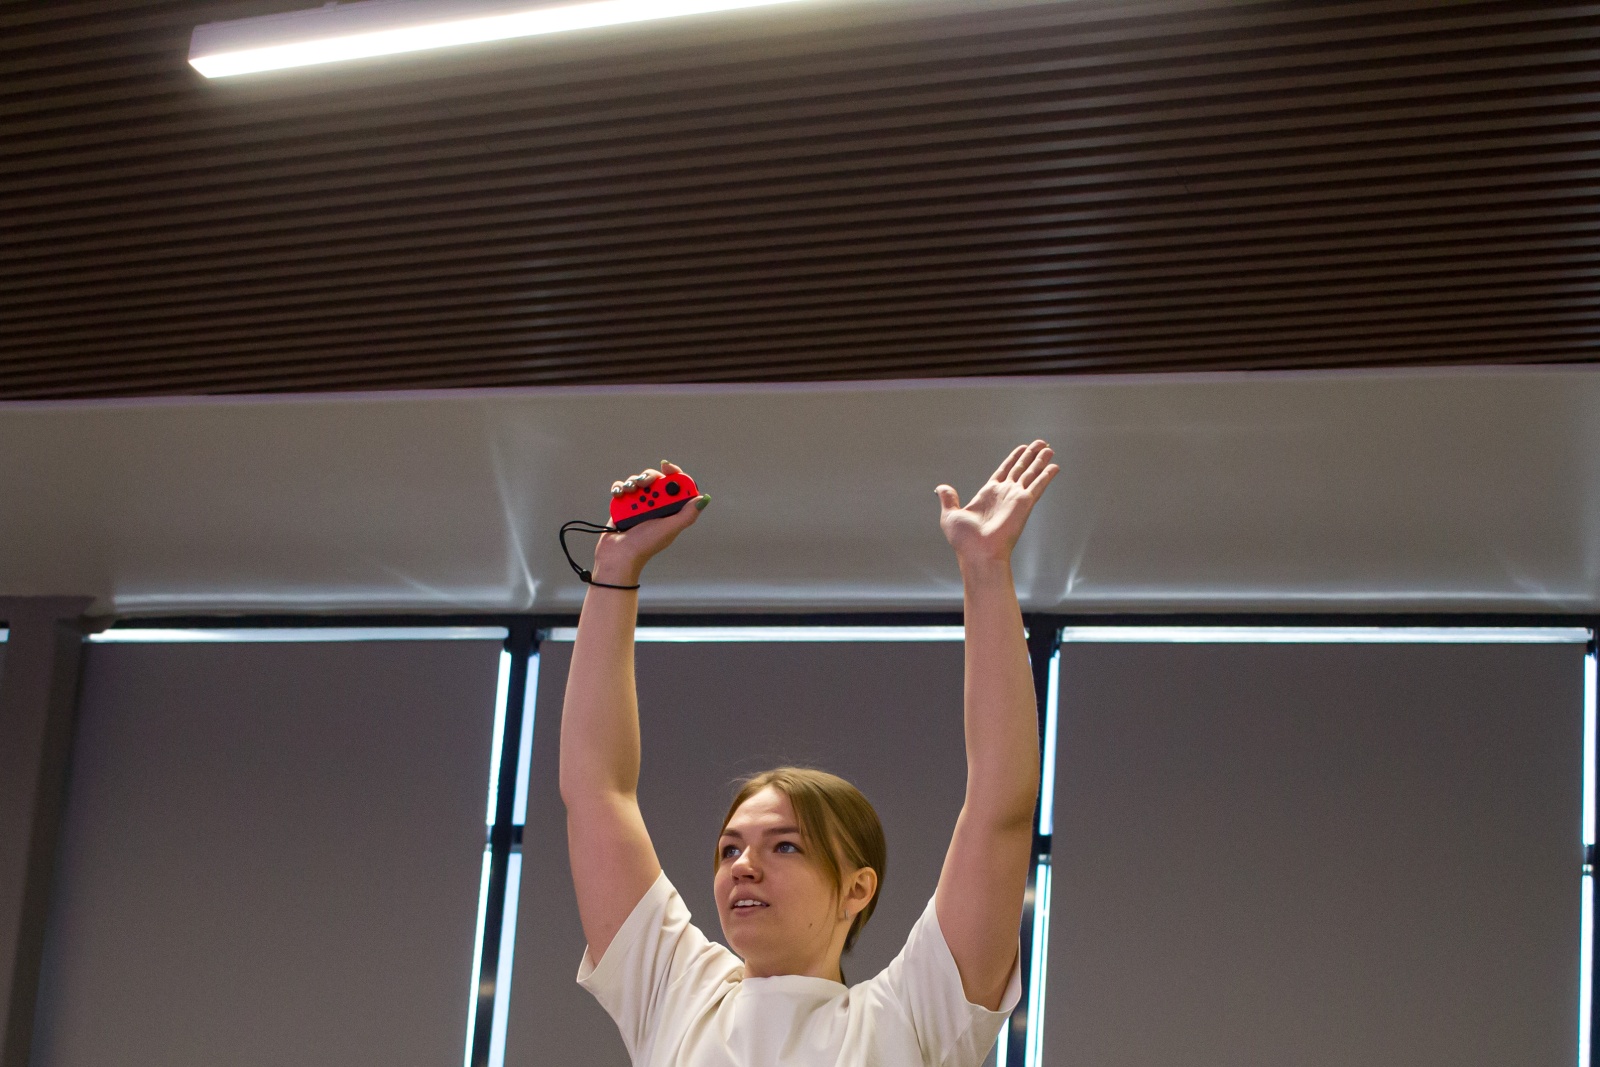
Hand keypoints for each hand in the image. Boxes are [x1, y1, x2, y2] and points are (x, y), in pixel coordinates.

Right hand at [591, 460, 708, 584]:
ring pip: (639, 482)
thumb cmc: (645, 545)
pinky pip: (623, 488)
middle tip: (644, 483)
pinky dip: (620, 488)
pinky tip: (620, 493)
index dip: (674, 474)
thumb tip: (704, 498)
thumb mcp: (669, 529)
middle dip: (649, 477)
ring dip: (633, 482)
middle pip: (657, 480)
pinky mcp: (624, 506)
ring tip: (629, 491)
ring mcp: (639, 505)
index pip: (677, 486)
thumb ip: (687, 515)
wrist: (618, 555)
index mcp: (671, 511)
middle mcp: (656, 506)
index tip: (666, 468)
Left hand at [936, 440, 1057, 566]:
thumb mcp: (950, 515)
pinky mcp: (1024, 503)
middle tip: (1040, 443)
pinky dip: (1046, 476)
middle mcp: (1004, 494)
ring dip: (1040, 461)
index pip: (1004, 471)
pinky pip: (1038, 485)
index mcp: (988, 494)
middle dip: (1030, 455)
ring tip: (1048, 448)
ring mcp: (1015, 498)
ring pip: (1031, 474)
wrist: (978, 554)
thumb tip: (940, 488)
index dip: (1014, 458)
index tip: (1023, 448)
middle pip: (1020, 469)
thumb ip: (949, 499)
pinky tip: (1054, 467)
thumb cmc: (965, 541)